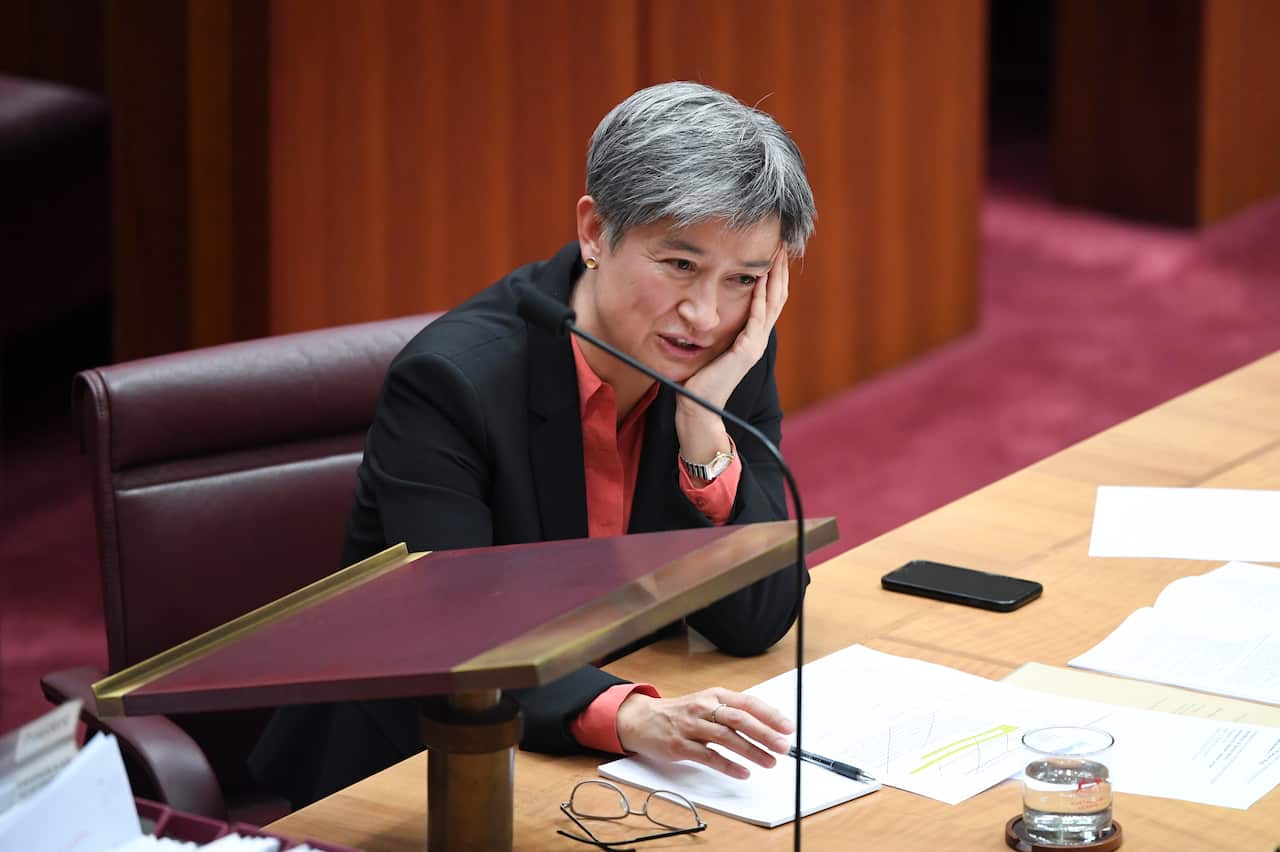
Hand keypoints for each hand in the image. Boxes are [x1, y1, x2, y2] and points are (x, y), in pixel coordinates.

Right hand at [614, 687, 793, 778]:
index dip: (769, 715)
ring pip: (726, 738)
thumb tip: (766, 722)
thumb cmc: (679, 713)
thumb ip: (732, 711)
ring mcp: (690, 727)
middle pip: (739, 719)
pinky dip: (728, 765)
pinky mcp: (679, 745)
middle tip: (783, 746)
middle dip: (764, 733)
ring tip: (769, 762)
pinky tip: (743, 772)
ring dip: (751, 751)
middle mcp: (703, 708)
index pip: (747, 703)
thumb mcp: (706, 703)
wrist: (641, 719)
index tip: (787, 727)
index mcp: (714, 695)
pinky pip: (708, 757)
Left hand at [675, 247, 787, 464]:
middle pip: (777, 298)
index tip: (773, 254)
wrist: (698, 406)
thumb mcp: (709, 346)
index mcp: (750, 338)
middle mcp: (757, 340)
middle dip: (779, 270)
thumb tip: (702, 308)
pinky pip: (756, 318)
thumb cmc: (698, 379)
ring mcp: (754, 345)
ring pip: (772, 304)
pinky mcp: (746, 351)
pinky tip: (759, 279)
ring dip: (775, 277)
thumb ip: (713, 328)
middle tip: (782, 245)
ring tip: (777, 255)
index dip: (773, 277)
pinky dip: (759, 297)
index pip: (768, 301)